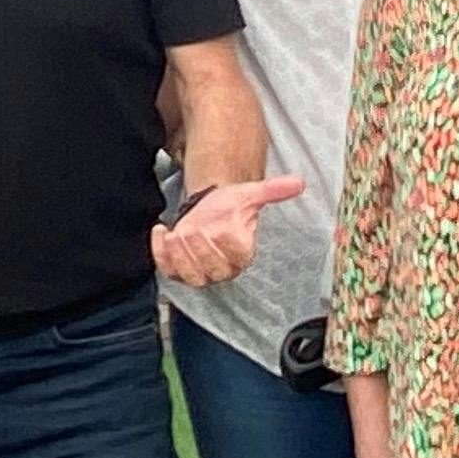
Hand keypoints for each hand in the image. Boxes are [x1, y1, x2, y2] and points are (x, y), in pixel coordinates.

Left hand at [151, 174, 304, 288]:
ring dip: (178, 253)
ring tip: (175, 232)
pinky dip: (159, 252)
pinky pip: (167, 269)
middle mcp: (223, 269)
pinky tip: (162, 230)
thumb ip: (273, 190)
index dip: (225, 240)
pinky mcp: (177, 270)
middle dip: (198, 247)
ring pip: (189, 275)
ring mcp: (199, 272)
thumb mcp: (249, 195)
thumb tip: (299, 182)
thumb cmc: (228, 207)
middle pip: (211, 269)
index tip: (220, 223)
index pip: (236, 254)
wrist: (206, 211)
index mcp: (242, 253)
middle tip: (192, 228)